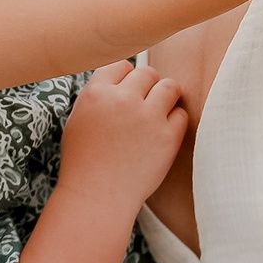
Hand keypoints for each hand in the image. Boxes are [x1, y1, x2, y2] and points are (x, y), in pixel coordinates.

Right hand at [57, 60, 187, 209]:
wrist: (97, 198)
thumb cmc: (85, 162)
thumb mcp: (80, 119)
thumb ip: (100, 94)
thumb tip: (125, 77)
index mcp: (96, 93)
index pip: (121, 64)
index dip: (126, 78)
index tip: (127, 93)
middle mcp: (122, 100)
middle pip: (147, 73)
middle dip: (147, 87)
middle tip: (143, 106)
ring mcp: (147, 117)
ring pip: (169, 86)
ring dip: (166, 98)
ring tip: (157, 115)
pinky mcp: (168, 137)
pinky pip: (182, 113)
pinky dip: (175, 121)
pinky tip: (162, 134)